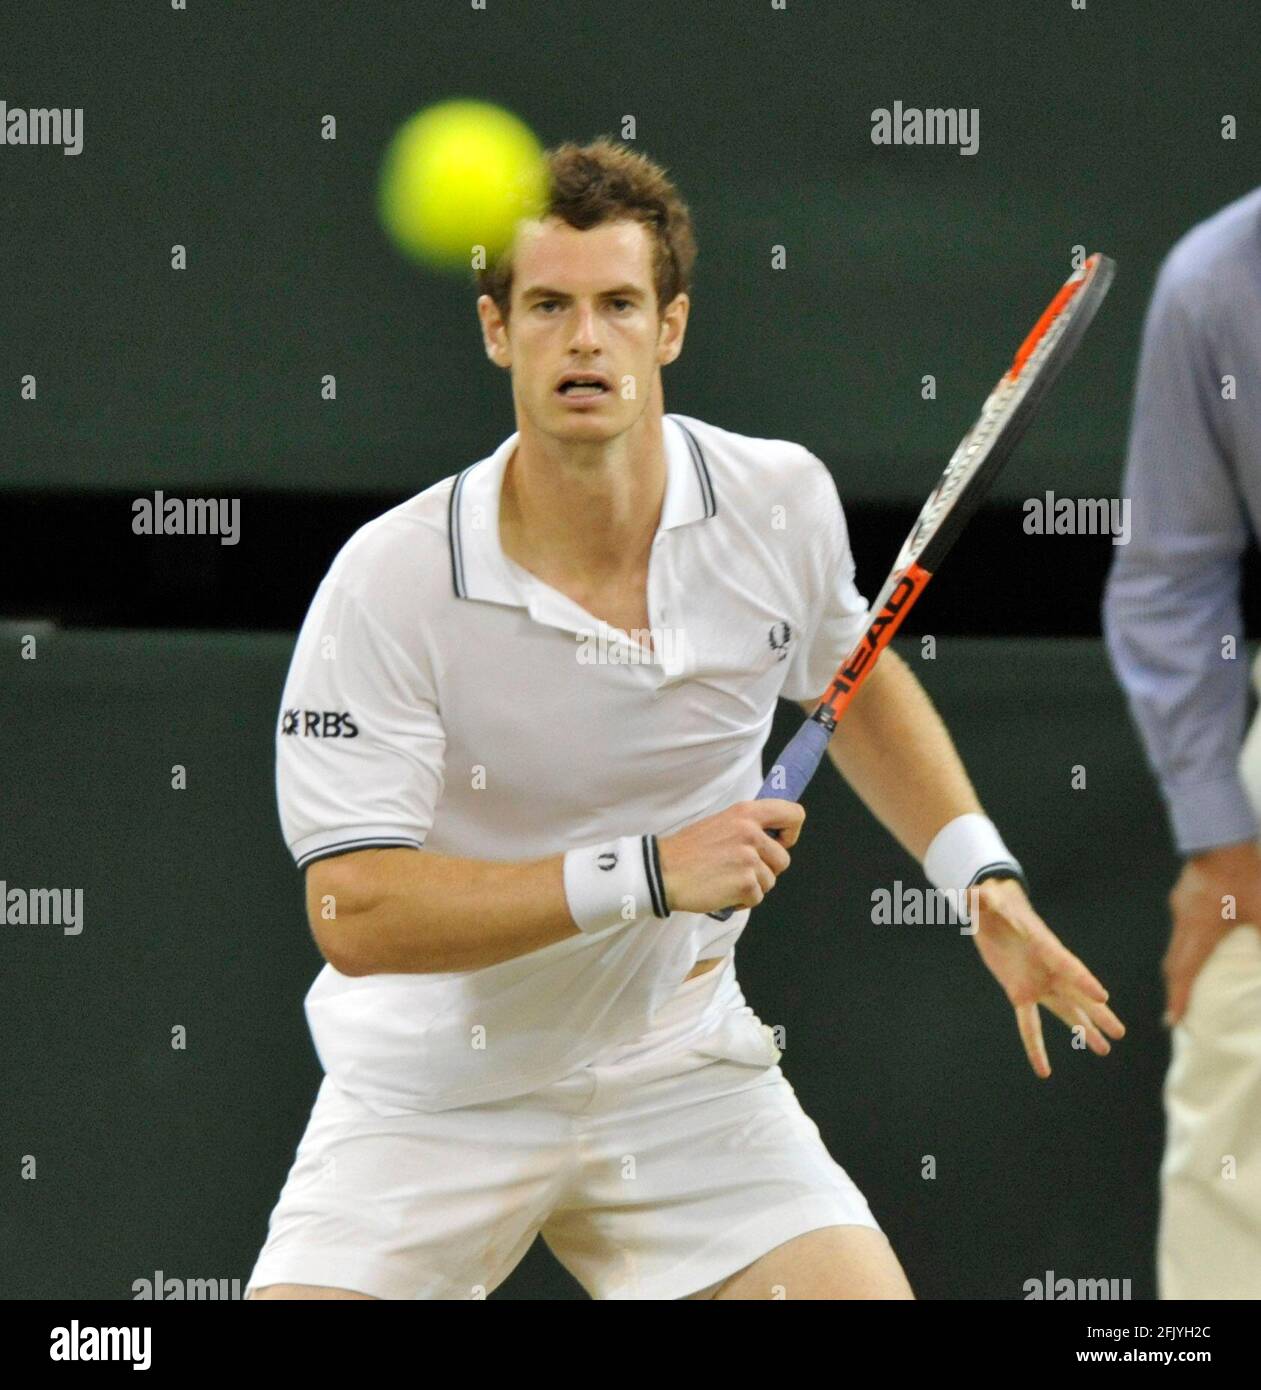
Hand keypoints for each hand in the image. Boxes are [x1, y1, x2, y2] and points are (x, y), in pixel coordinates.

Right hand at [657, 799, 804, 914]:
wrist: (662, 872)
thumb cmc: (688, 851)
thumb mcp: (720, 823)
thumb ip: (748, 827)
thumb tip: (773, 840)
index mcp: (746, 812)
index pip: (794, 815)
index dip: (791, 833)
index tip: (778, 843)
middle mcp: (751, 832)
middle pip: (783, 859)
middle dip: (766, 869)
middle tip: (738, 869)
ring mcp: (749, 858)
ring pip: (770, 881)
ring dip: (752, 886)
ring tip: (725, 879)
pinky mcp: (745, 883)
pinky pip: (757, 898)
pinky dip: (742, 901)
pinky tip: (721, 891)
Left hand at [969, 877, 1124, 1077]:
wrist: (992, 908)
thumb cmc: (993, 900)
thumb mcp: (986, 897)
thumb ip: (983, 898)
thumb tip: (975, 893)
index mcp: (1043, 943)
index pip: (1066, 963)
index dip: (1083, 979)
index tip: (1103, 996)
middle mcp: (1047, 967)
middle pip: (1077, 992)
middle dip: (1097, 1011)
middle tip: (1120, 1031)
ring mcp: (1037, 982)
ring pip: (1065, 1010)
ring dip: (1084, 1029)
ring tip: (1105, 1050)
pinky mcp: (1021, 993)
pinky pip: (1030, 1024)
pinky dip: (1035, 1045)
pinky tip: (1043, 1069)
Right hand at [1164, 841, 1260, 1026]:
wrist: (1220, 836)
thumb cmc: (1244, 876)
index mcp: (1201, 931)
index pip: (1185, 973)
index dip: (1179, 999)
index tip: (1172, 1021)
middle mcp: (1185, 922)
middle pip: (1174, 962)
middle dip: (1176, 988)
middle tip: (1178, 1008)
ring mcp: (1181, 906)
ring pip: (1176, 943)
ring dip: (1181, 964)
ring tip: (1189, 977)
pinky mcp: (1183, 894)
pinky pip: (1182, 925)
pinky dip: (1187, 942)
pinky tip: (1201, 937)